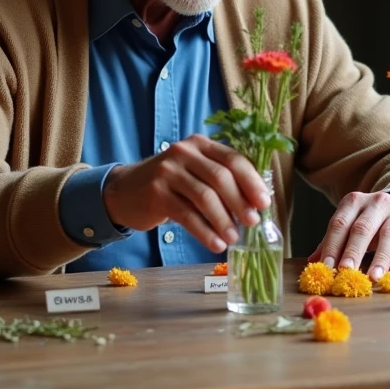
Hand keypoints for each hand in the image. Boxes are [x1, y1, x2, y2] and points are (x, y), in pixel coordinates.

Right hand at [103, 135, 269, 252]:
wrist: (125, 191)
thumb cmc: (171, 185)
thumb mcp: (195, 172)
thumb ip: (221, 180)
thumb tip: (255, 204)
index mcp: (200, 144)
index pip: (233, 159)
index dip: (251, 181)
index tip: (264, 202)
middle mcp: (184, 152)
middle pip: (220, 177)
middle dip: (240, 202)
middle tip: (252, 222)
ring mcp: (168, 172)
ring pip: (204, 197)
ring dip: (223, 220)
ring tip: (234, 238)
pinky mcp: (156, 194)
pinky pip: (186, 215)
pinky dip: (204, 232)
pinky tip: (215, 244)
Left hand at [307, 191, 389, 281]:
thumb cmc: (370, 219)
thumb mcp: (350, 222)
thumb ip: (333, 240)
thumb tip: (313, 261)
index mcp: (354, 202)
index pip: (340, 223)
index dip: (332, 245)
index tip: (327, 267)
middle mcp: (377, 203)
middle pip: (363, 227)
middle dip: (353, 250)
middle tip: (346, 271)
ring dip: (381, 257)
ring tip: (374, 277)